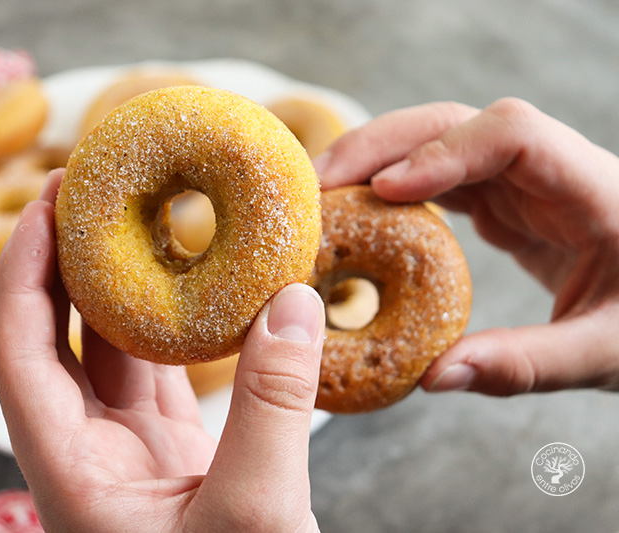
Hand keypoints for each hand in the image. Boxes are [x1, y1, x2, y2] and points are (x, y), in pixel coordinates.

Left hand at [0, 169, 325, 531]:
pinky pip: (163, 371)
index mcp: (71, 471)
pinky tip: (201, 285)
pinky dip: (179, 324)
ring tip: (149, 219)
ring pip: (113, 351)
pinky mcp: (176, 454)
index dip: (23, 269)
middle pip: (58, 338)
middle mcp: (89, 453)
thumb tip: (292, 299)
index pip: (19, 350)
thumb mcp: (255, 516)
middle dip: (70, 260)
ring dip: (125, 286)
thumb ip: (273, 408)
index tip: (50, 199)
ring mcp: (131, 453)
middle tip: (98, 187)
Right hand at [316, 98, 618, 395]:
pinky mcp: (499, 202)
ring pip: (433, 144)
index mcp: (590, 187)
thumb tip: (434, 377)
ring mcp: (519, 182)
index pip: (512, 134)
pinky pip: (434, 181)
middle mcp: (548, 170)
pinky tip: (351, 214)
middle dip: (381, 147)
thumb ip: (525, 364)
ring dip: (371, 163)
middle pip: (454, 125)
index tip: (388, 189)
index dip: (443, 152)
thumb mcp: (604, 353)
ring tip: (317, 197)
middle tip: (318, 185)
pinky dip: (386, 190)